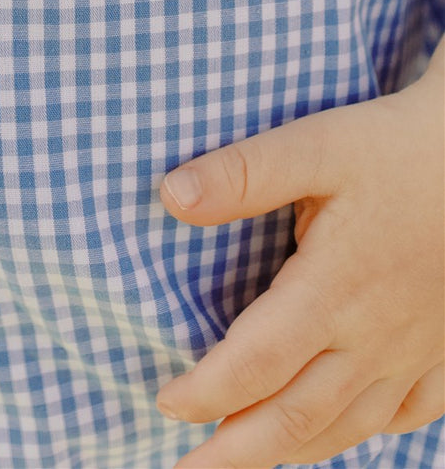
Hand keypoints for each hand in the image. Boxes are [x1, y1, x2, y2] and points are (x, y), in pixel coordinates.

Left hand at [154, 55, 443, 467]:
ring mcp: (416, 352)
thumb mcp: (315, 144)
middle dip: (236, 453)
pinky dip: (358, 434)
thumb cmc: (394, 147)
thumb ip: (243, 172)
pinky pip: (405, 417)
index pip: (257, 363)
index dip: (207, 392)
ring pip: (347, 427)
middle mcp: (375, 336)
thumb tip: (170, 196)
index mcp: (335, 288)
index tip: (165, 402)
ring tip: (241, 457)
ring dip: (290, 451)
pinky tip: (331, 433)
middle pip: (297, 417)